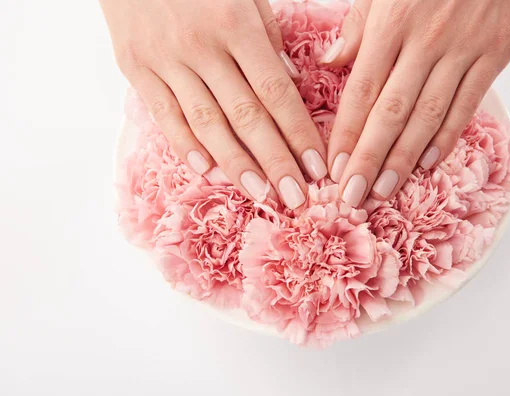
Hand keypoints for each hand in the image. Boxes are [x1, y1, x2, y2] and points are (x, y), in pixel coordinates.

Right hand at [101, 0, 328, 208]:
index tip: (316, 168)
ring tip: (261, 195)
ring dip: (236, 165)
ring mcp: (165, 60)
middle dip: (275, 162)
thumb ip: (268, 34)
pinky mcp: (136, 67)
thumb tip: (290, 81)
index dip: (298, 133)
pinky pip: (164, 114)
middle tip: (296, 198)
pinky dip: (185, 145)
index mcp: (236, 24)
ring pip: (206, 123)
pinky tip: (207, 170)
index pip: (275, 92)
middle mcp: (202, 47)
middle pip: (246, 116)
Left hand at [322, 0, 509, 206]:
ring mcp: (463, 50)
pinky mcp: (495, 55)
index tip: (333, 168)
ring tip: (383, 191)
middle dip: (369, 159)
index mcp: (391, 24)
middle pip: (391, 113)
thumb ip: (358, 25)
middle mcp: (425, 42)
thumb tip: (330, 62)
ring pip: (427, 116)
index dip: (346, 134)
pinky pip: (466, 105)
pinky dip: (447, 137)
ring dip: (403, 160)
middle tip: (352, 197)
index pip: (361, 91)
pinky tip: (426, 164)